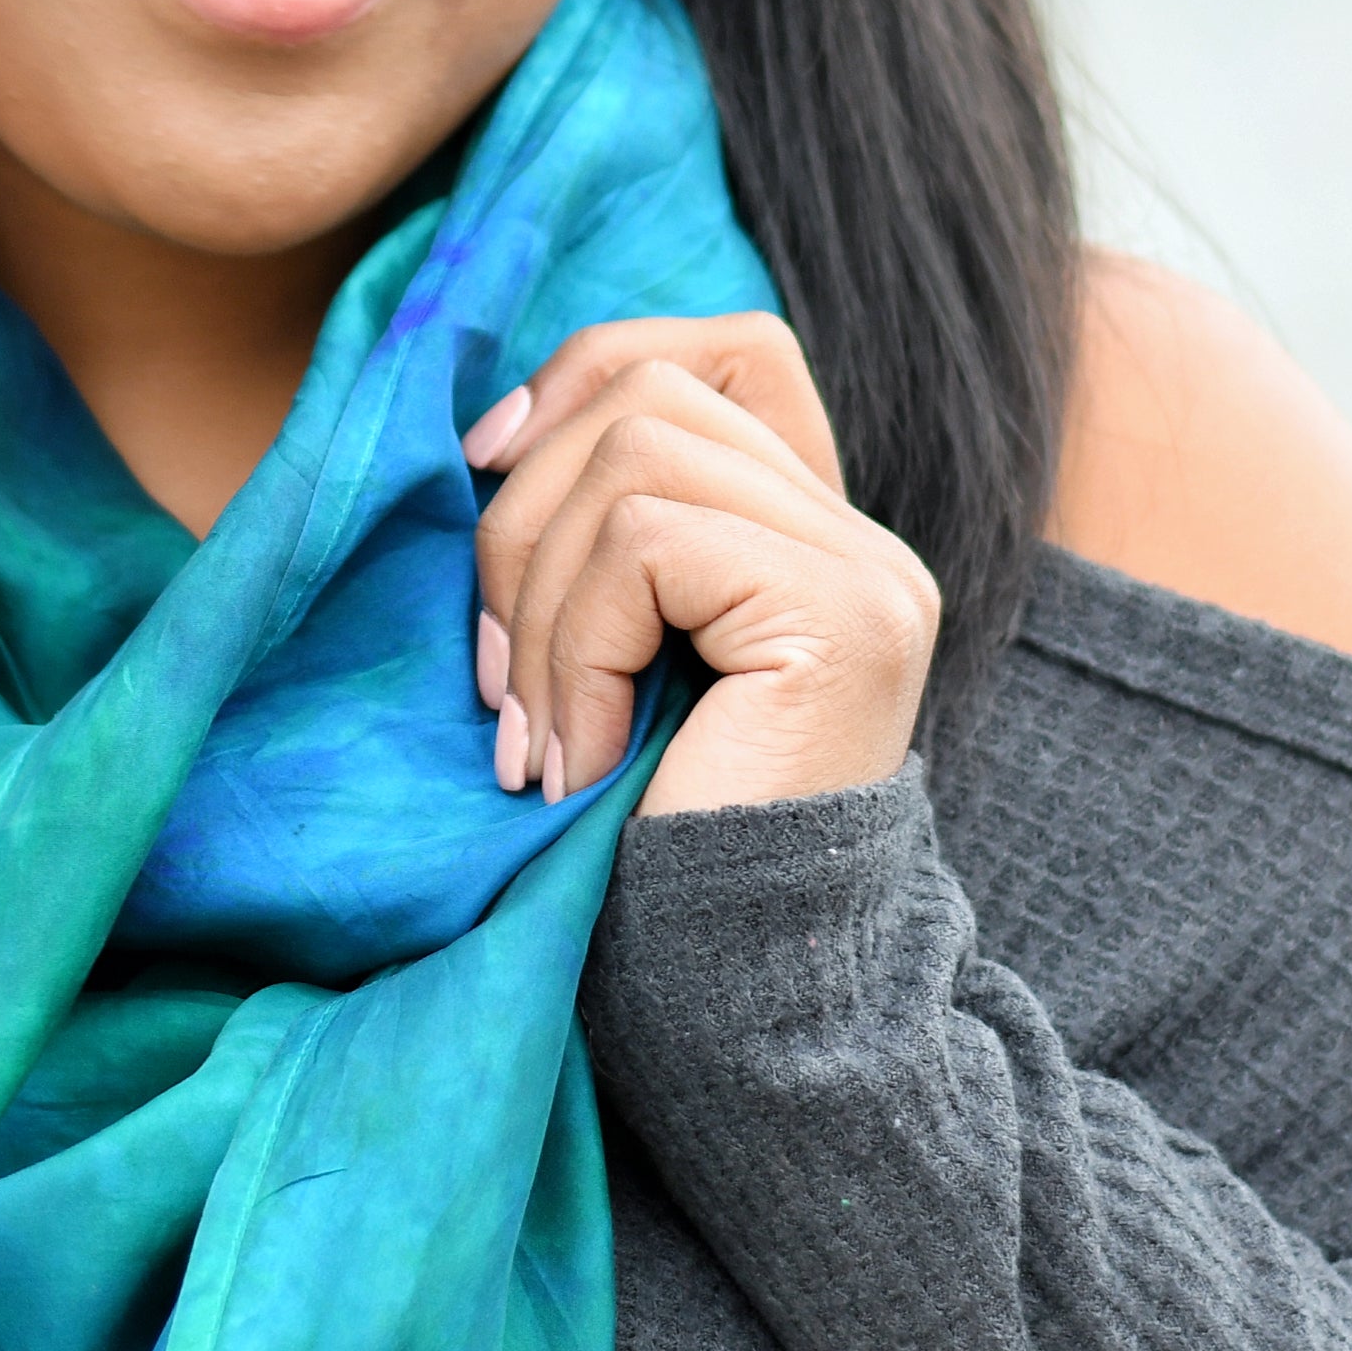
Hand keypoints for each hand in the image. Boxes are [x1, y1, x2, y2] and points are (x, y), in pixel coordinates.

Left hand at [463, 314, 939, 819]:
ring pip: (634, 457)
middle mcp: (862, 536)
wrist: (726, 1002)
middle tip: (491, 678)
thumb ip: (592, 534)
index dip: (588, 374)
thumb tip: (486, 433)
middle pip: (647, 392)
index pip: (722, 347)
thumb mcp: (605, 655)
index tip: (488, 469)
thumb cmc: (642, 841)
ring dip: (538, 600)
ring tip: (535, 732)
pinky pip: (647, 544)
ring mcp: (865, 571)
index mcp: (814, 530)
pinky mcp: (841, 617)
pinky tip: (578, 760)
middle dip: (521, 519)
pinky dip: (575, 647)